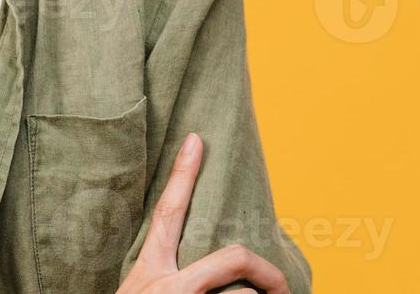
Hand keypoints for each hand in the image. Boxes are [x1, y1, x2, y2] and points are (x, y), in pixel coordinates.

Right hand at [116, 134, 290, 293]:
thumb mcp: (138, 292)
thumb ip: (163, 275)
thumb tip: (197, 269)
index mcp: (148, 269)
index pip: (168, 212)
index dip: (183, 175)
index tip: (196, 141)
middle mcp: (166, 284)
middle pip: (232, 257)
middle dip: (265, 270)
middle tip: (281, 287)